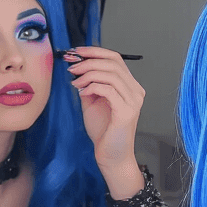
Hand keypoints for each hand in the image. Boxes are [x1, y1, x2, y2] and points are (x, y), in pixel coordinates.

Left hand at [65, 48, 144, 185]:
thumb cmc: (103, 131)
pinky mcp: (126, 111)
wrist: (111, 156)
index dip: (95, 51)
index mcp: (130, 86)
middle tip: (71, 66)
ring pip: (110, 74)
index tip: (76, 52)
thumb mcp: (92, 102)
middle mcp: (135, 91)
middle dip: (89, 60)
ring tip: (75, 81)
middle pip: (113, 62)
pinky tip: (82, 92)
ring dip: (88, 74)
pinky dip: (92, 86)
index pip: (115, 59)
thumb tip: (77, 68)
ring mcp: (133, 100)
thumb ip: (89, 84)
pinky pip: (108, 89)